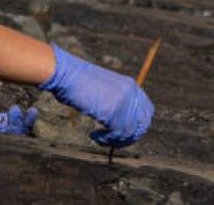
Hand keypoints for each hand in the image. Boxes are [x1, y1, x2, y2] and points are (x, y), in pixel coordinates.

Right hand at [38, 44, 153, 146]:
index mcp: (131, 85)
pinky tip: (94, 136)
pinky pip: (117, 133)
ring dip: (114, 140)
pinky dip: (106, 139)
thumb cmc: (79, 81)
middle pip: (142, 124)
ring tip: (99, 138)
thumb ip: (118, 100)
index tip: (124, 133)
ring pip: (129, 132)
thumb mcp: (105, 87)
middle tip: (114, 141)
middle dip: (130, 137)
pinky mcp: (112, 111)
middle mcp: (131, 93)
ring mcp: (123, 101)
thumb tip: (123, 123)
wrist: (66, 73)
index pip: (147, 111)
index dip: (138, 125)